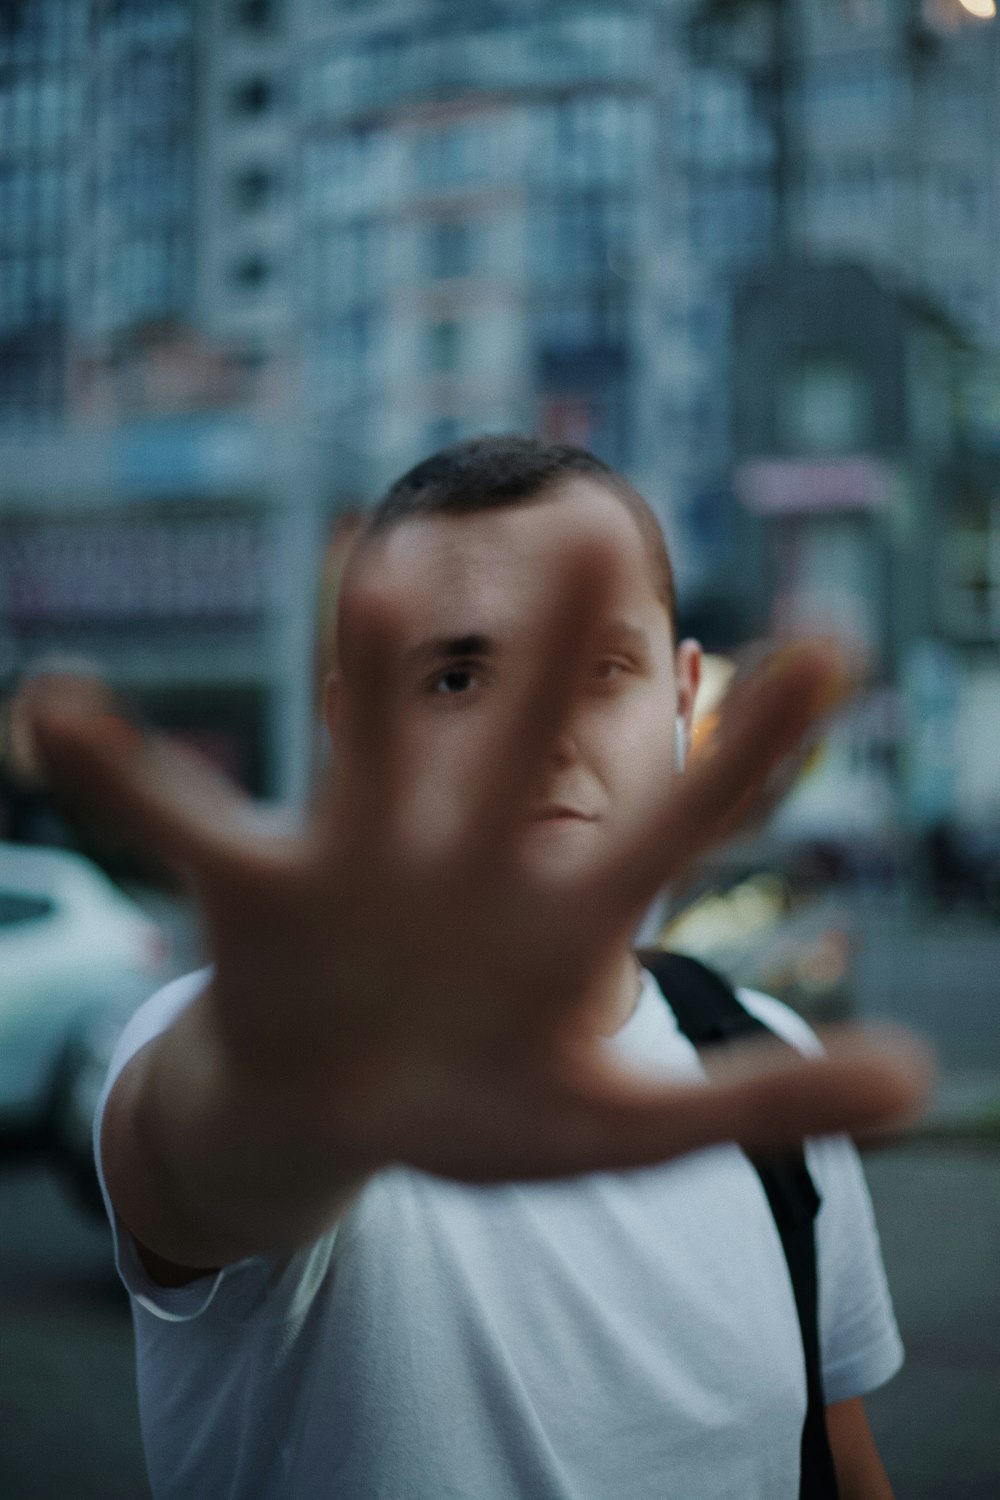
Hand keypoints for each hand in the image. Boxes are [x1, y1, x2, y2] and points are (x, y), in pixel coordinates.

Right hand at [30, 545, 930, 1189]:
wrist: (343, 1113)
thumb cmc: (483, 1105)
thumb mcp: (620, 1129)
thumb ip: (759, 1102)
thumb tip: (926, 1077)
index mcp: (566, 912)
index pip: (674, 815)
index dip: (748, 741)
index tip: (829, 644)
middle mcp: (466, 857)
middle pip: (517, 746)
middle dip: (550, 661)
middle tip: (600, 532)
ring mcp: (358, 864)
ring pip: (365, 743)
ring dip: (364, 664)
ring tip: (370, 574)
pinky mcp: (254, 893)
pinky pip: (181, 824)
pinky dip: (120, 773)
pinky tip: (51, 709)